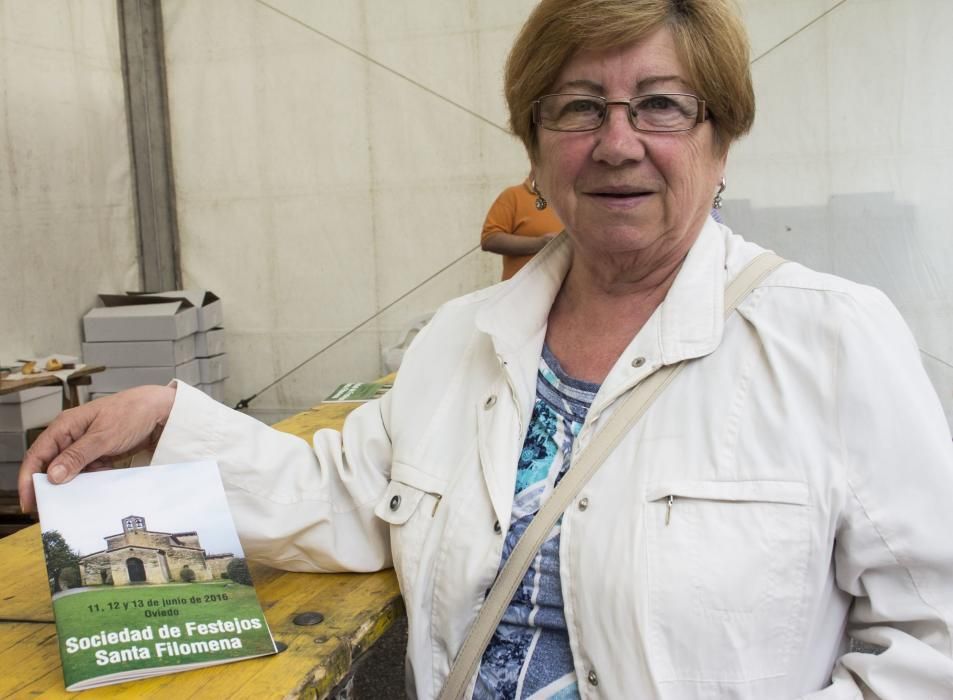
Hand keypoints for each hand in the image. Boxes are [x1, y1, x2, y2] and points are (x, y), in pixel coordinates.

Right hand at [18, 385, 175, 512]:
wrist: (160, 409)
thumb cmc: (131, 413)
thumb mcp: (104, 436)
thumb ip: (78, 455)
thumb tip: (52, 475)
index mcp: (65, 426)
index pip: (38, 454)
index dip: (28, 478)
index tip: (29, 501)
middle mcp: (71, 436)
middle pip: (51, 465)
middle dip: (48, 486)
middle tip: (47, 509)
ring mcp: (85, 446)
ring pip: (69, 471)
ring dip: (70, 487)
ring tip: (70, 505)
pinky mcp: (100, 454)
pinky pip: (87, 472)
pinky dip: (88, 482)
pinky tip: (92, 493)